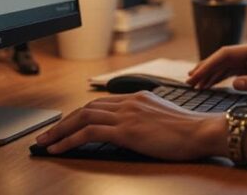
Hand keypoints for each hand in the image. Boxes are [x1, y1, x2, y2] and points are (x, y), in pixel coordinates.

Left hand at [35, 92, 222, 159]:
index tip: (66, 124)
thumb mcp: (164, 119)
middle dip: (63, 121)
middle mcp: (129, 102)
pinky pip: (89, 132)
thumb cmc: (189, 131)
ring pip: (82, 117)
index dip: (79, 115)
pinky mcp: (126, 130)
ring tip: (45, 142)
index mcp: (138, 98)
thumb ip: (146, 118)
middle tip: (46, 133)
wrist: (202, 132)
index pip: (100, 103)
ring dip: (59, 130)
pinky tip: (58, 148)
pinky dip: (69, 139)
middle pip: (87, 108)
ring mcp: (127, 114)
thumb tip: (135, 130)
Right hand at [187, 39, 246, 93]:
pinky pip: (234, 70)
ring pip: (226, 64)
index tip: (196, 74)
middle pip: (223, 57)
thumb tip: (234, 84)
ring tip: (195, 84)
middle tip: (189, 81)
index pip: (227, 54)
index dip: (209, 63)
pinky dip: (222, 77)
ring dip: (211, 73)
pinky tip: (210, 84)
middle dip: (205, 68)